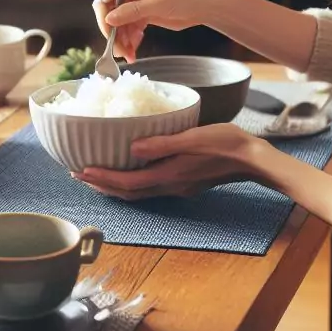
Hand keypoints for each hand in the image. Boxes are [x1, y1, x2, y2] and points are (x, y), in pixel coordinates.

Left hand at [75, 124, 266, 200]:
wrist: (252, 160)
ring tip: (95, 176)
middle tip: (79, 174)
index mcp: (168, 174)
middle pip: (127, 192)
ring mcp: (176, 187)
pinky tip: (127, 173)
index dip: (102, 178)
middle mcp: (169, 185)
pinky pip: (148, 188)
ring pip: (137, 193)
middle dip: (101, 185)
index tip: (81, 170)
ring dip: (114, 186)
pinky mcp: (182, 183)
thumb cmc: (226, 144)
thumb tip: (132, 147)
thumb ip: (163, 143)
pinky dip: (130, 184)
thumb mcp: (194, 137)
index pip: (127, 182)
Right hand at [92, 0, 217, 61]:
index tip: (109, 35)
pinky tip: (134, 50)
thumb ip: (131, 11)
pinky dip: (129, 41)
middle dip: (114, 33)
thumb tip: (109, 19)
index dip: (105, 17)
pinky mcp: (140, 15)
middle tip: (119, 50)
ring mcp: (134, 2)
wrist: (202, 7)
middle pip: (110, 13)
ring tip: (129, 55)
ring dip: (121, 41)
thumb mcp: (156, 4)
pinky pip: (128, 30)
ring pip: (118, 25)